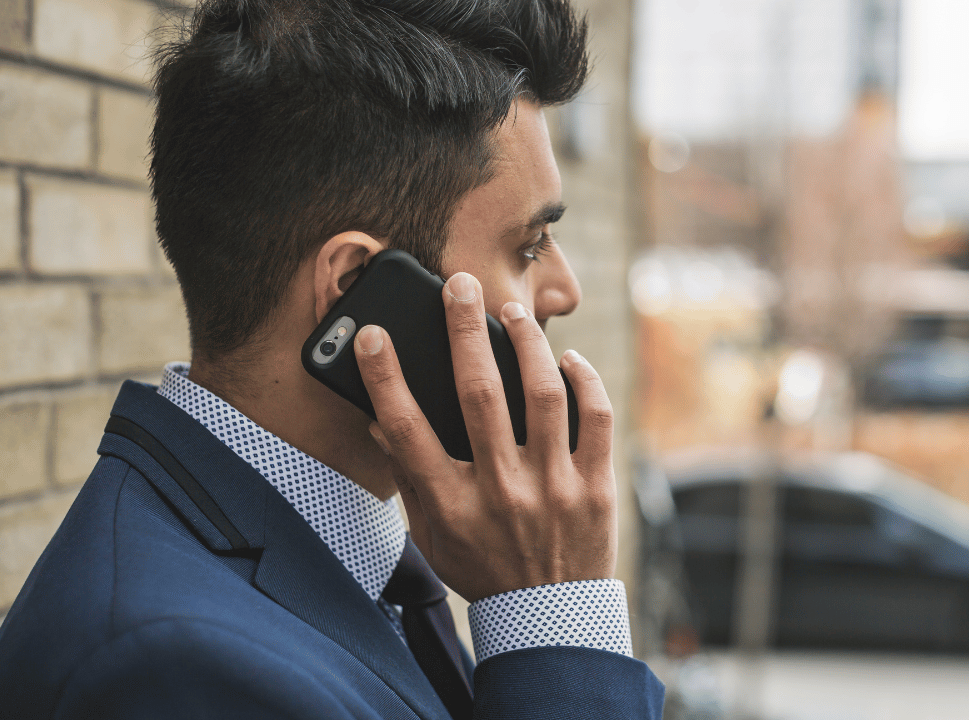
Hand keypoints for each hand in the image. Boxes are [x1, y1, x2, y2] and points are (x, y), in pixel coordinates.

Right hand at [353, 272, 616, 601]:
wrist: (550, 618)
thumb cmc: (483, 569)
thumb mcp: (432, 537)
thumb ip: (410, 479)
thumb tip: (380, 422)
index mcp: (452, 506)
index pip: (407, 431)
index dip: (385, 378)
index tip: (373, 336)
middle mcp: (501, 492)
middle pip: (478, 394)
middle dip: (463, 330)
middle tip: (459, 285)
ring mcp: (553, 488)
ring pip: (542, 393)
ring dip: (526, 342)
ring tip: (512, 314)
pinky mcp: (595, 487)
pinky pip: (595, 418)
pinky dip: (583, 380)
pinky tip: (566, 359)